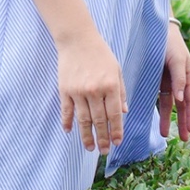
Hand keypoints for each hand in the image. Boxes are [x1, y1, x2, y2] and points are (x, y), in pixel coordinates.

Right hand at [57, 33, 126, 151]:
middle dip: (103, 139)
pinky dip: (67, 122)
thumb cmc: (100, 53)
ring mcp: (78, 91)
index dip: (116, 131)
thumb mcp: (116, 70)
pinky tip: (69, 132)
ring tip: (90, 148)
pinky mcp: (65, 90)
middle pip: (99, 121)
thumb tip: (124, 112)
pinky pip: (67, 110)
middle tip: (104, 151)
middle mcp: (95, 91)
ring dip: (86, 136)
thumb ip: (121, 91)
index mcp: (111, 86)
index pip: (115, 115)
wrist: (77, 38)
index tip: (117, 142)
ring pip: (83, 120)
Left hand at [158, 20, 189, 141]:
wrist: (156, 27)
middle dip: (184, 122)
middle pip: (183, 106)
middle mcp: (180, 81)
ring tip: (167, 136)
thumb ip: (179, 78)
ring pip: (171, 105)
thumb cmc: (170, 42)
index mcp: (189, 76)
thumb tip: (181, 100)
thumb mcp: (177, 59)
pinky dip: (161, 111)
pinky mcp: (158, 80)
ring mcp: (169, 81)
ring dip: (170, 119)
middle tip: (184, 139)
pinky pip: (160, 98)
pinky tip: (158, 122)